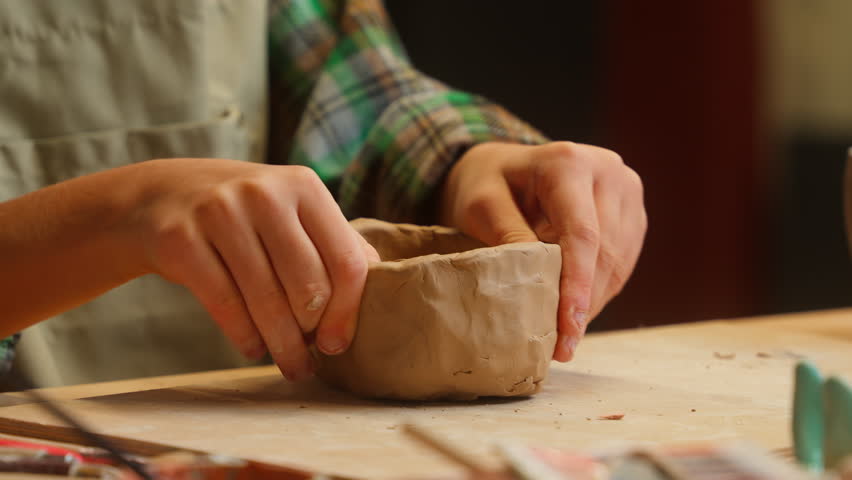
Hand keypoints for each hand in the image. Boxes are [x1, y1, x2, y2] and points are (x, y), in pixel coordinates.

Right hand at [127, 158, 378, 380]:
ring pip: (266, 301)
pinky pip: (225, 305)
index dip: (348, 311)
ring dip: (282, 345)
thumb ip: (331, 239)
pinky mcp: (181, 239)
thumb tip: (379, 280)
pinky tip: (253, 349)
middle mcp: (264, 193)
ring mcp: (219, 213)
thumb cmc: (242, 213)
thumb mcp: (290, 208)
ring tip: (290, 364)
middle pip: (308, 286)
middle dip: (312, 333)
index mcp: (303, 185)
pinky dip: (245, 336)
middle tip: (311, 356)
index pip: (346, 260)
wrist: (159, 197)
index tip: (339, 343)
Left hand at [439, 142, 645, 360]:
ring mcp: (626, 192)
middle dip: (584, 304)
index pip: (582, 233)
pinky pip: (623, 264)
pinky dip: (600, 292)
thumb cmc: (488, 184)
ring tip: (565, 337)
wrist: (505, 168)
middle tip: (561, 347)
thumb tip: (536, 285)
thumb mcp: (481, 205)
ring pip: (620, 262)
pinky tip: (576, 313)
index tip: (568, 327)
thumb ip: (509, 236)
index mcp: (569, 163)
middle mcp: (608, 171)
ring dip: (594, 303)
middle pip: (606, 250)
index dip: (577, 285)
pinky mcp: (631, 215)